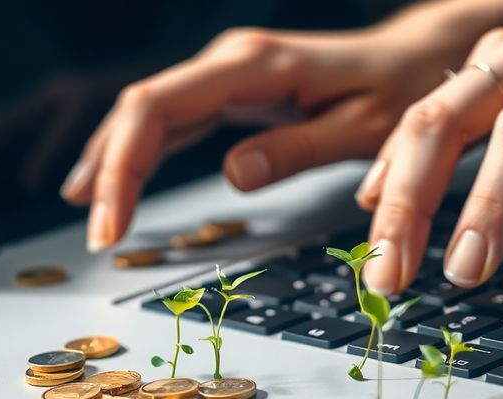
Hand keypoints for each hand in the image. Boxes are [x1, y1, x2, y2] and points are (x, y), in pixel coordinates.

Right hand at [61, 3, 502, 251]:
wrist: (418, 57)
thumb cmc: (401, 92)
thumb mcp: (362, 128)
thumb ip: (298, 149)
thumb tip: (233, 175)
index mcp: (253, 65)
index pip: (158, 109)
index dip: (123, 166)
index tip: (110, 227)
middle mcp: (230, 59)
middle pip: (141, 108)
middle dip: (108, 171)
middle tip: (95, 237)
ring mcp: (228, 72)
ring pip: (148, 110)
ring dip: (112, 159)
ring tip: (84, 208)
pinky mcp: (233, 88)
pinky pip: (171, 116)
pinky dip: (139, 149)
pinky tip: (116, 177)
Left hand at [358, 0, 502, 293]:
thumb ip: (486, 150)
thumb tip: (417, 200)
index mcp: (501, 62)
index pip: (420, 122)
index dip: (386, 186)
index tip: (368, 244)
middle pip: (445, 123)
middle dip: (407, 204)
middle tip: (387, 273)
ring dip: (480, 208)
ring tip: (459, 271)